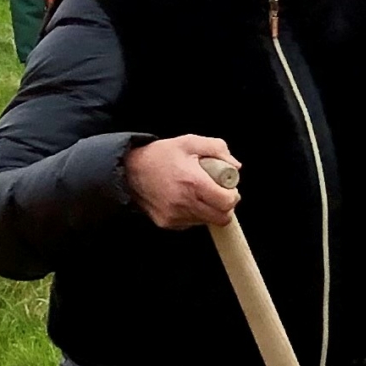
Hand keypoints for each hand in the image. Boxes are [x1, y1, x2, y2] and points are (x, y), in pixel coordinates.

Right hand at [125, 133, 240, 229]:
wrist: (129, 170)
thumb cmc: (160, 155)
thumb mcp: (189, 142)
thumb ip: (217, 149)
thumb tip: (235, 167)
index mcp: (193, 183)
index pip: (227, 202)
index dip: (233, 195)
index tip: (229, 188)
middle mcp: (184, 203)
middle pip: (221, 218)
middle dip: (225, 206)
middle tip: (219, 193)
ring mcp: (174, 216)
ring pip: (206, 221)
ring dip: (209, 210)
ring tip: (198, 192)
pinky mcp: (166, 223)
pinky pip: (190, 223)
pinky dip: (194, 213)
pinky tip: (184, 199)